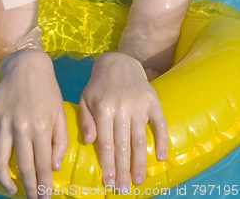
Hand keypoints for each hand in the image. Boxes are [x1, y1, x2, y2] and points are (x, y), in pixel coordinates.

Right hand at [0, 49, 67, 198]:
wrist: (27, 65)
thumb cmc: (47, 90)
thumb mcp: (60, 112)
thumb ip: (60, 140)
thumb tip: (54, 167)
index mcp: (42, 126)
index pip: (42, 164)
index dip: (44, 184)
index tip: (45, 197)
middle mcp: (22, 126)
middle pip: (23, 166)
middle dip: (29, 187)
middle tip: (33, 198)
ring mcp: (3, 122)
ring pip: (0, 160)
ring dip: (5, 180)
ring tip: (11, 190)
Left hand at [79, 52, 167, 191]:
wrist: (119, 62)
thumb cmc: (99, 85)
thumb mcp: (85, 99)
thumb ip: (86, 121)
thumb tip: (89, 142)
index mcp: (103, 107)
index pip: (106, 143)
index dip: (108, 165)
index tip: (109, 183)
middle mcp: (121, 106)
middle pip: (123, 145)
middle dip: (123, 170)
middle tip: (124, 189)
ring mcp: (139, 104)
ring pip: (140, 138)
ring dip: (140, 162)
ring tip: (139, 180)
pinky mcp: (153, 101)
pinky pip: (160, 124)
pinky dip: (162, 141)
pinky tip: (161, 158)